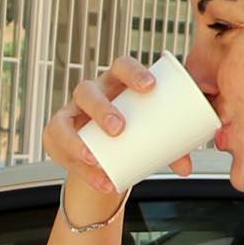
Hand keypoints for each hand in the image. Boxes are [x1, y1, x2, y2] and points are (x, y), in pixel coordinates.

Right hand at [45, 57, 186, 226]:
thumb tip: (186, 167)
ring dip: (77, 140)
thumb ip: (172, 149)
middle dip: (102, 108)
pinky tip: (94, 177)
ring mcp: (71, 114)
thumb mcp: (153, 137)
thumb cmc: (134, 135)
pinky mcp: (56, 136)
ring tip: (97, 160)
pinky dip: (74, 164)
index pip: (122, 66)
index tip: (150, 88)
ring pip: (64, 119)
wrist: (107, 157)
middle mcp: (92, 94)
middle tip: (119, 129)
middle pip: (89, 91)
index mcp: (117, 84)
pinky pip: (56, 146)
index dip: (134, 72)